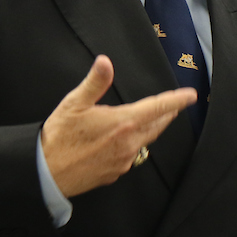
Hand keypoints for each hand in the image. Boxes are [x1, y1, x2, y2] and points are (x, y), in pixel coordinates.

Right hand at [40, 55, 196, 196]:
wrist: (45, 174)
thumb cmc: (58, 138)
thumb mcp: (74, 104)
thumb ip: (94, 83)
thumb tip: (105, 62)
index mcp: (123, 123)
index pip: (158, 108)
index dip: (176, 100)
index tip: (191, 96)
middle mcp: (129, 143)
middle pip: (156, 125)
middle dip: (166, 115)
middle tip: (173, 107)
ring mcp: (124, 160)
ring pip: (145, 141)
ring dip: (150, 129)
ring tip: (152, 120)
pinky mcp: (117, 172)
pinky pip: (131, 155)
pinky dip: (132, 144)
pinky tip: (122, 141)